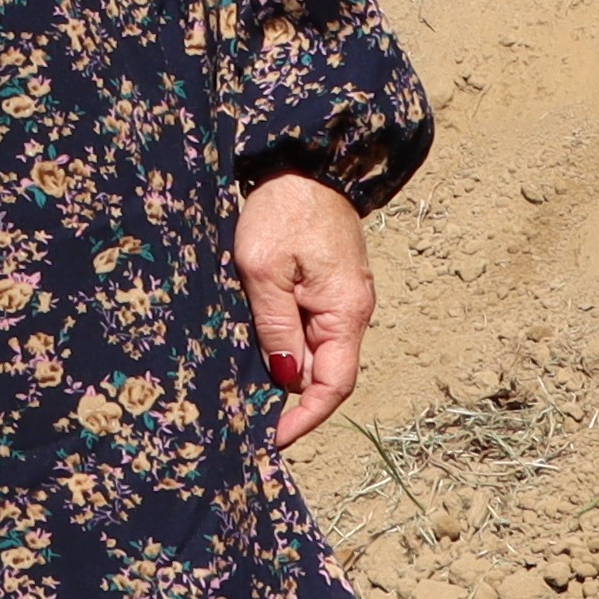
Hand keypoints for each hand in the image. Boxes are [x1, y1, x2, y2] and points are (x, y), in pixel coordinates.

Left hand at [237, 170, 374, 443]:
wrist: (305, 159)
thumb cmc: (283, 209)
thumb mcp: (264, 269)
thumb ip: (274, 326)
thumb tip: (286, 378)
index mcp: (345, 312)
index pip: (333, 386)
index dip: (305, 419)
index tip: (272, 439)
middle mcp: (352, 311)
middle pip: (325, 373)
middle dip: (291, 401)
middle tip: (248, 420)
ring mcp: (341, 299)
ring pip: (316, 352)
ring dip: (287, 373)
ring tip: (246, 391)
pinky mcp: (326, 286)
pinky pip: (310, 329)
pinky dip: (287, 346)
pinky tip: (259, 351)